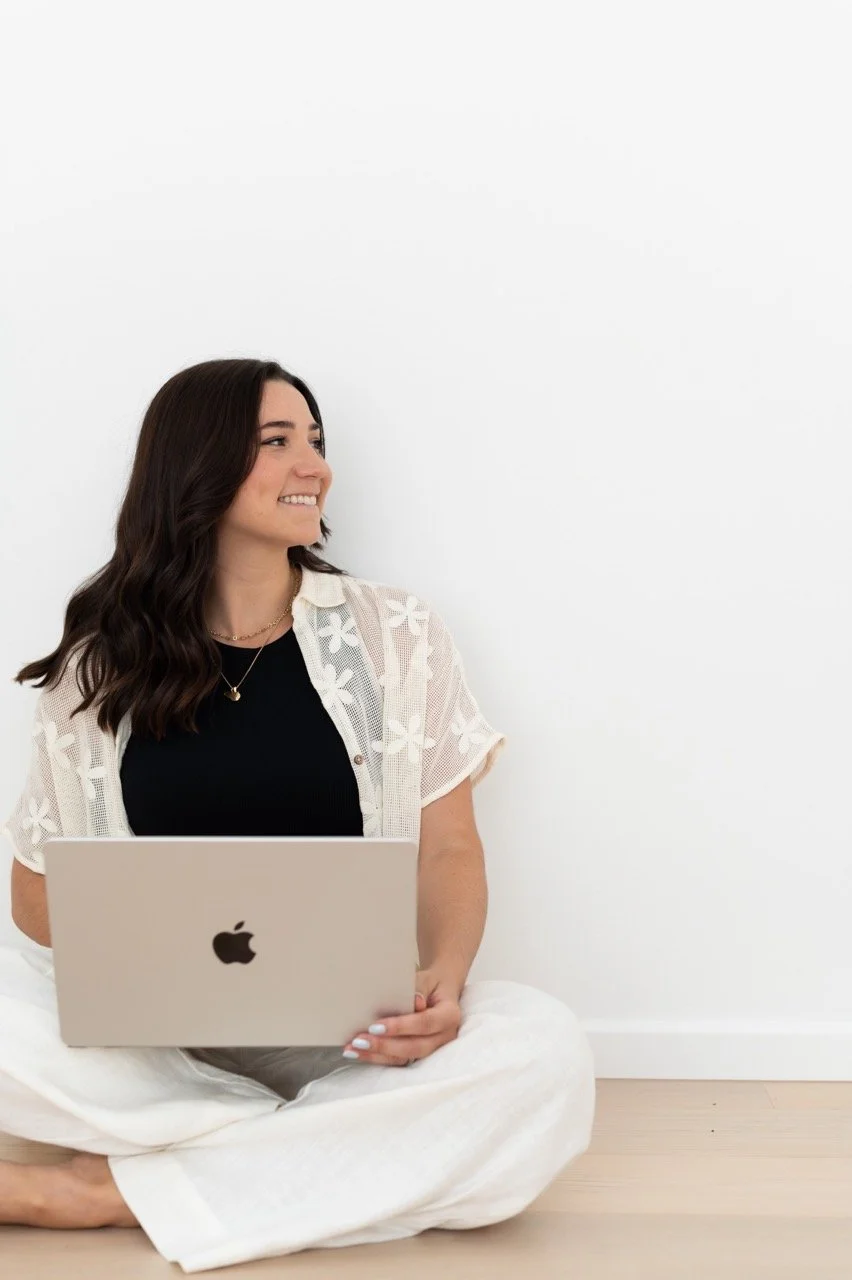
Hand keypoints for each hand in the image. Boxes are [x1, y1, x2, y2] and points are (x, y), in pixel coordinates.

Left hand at [343, 967, 462, 1066]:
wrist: (441, 991)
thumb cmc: (432, 984)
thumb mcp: (427, 979)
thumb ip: (419, 988)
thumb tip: (413, 1001)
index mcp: (450, 1016)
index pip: (425, 1023)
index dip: (401, 1027)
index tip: (376, 1026)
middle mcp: (445, 1037)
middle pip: (415, 1047)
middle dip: (385, 1046)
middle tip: (360, 1041)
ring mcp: (433, 1049)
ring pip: (405, 1059)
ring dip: (377, 1056)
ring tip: (353, 1049)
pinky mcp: (420, 1055)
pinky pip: (399, 1061)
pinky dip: (378, 1058)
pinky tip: (358, 1053)